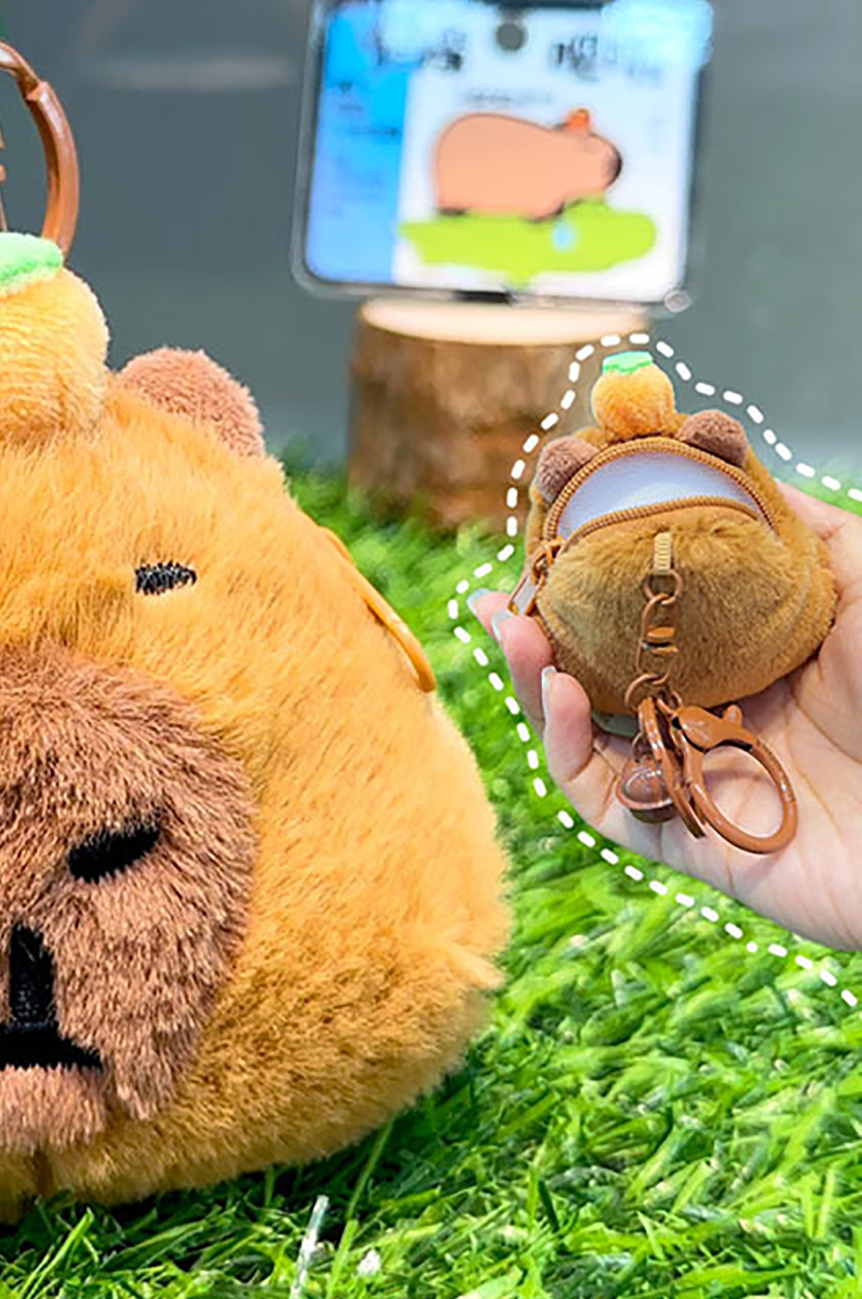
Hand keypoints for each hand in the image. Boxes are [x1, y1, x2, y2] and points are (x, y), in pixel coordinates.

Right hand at [472, 486, 861, 951]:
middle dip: (536, 637)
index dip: (585, 585)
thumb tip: (723, 458)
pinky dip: (567, 745)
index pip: (637, 620)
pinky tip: (562, 692)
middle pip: (592, 675)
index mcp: (737, 661)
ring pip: (582, 733)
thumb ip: (802, 529)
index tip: (547, 541)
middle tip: (496, 599)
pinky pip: (603, 796)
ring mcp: (689, 777)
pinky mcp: (683, 839)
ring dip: (534, 681)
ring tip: (513, 630)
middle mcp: (703, 717)